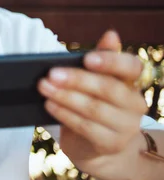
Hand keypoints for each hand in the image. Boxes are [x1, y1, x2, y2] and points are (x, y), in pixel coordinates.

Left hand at [37, 30, 147, 174]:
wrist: (97, 146)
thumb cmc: (94, 103)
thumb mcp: (95, 80)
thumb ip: (100, 58)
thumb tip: (112, 33)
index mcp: (131, 82)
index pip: (131, 67)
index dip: (111, 61)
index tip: (87, 58)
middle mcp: (134, 103)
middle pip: (107, 88)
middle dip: (76, 80)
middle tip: (50, 74)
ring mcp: (126, 126)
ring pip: (94, 109)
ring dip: (65, 97)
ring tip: (43, 87)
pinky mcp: (111, 144)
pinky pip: (85, 127)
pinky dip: (64, 114)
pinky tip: (49, 105)